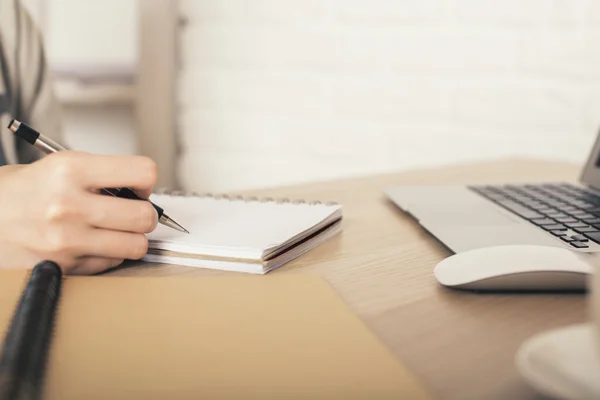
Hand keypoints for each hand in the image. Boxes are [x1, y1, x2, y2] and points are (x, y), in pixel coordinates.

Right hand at [0, 151, 158, 274]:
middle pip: (145, 216)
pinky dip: (110, 255)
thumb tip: (140, 189)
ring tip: (115, 230)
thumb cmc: (16, 192)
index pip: (142, 171)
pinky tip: (92, 244)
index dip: (146, 180)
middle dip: (145, 214)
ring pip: (136, 245)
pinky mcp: (64, 267)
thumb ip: (99, 174)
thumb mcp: (55, 166)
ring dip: (132, 238)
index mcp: (70, 170)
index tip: (139, 186)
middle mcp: (70, 205)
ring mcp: (67, 240)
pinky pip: (111, 263)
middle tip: (132, 212)